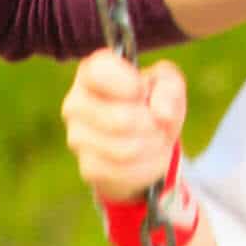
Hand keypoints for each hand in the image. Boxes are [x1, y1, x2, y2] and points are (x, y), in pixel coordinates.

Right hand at [63, 50, 186, 206]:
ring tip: (157, 139)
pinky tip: (149, 157)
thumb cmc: (151, 102)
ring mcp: (77, 138)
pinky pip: (126, 172)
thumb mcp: (167, 84)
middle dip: (152, 124)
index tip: (142, 91)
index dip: (128, 84)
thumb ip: (169, 87)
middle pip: (122, 119)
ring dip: (154, 146)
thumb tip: (161, 114)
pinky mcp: (88, 168)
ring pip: (127, 149)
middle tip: (157, 122)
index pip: (99, 72)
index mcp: (91, 74)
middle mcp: (76, 104)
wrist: (143, 141)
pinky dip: (148, 166)